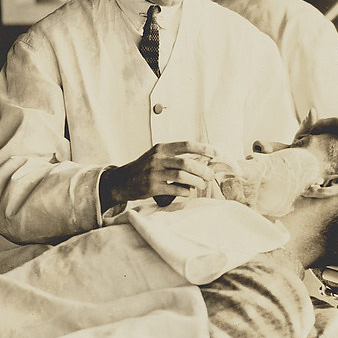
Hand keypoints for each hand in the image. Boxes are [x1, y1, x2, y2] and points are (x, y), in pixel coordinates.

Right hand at [99, 140, 216, 208]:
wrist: (121, 181)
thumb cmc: (143, 169)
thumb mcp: (157, 156)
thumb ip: (174, 156)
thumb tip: (200, 162)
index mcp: (162, 148)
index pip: (187, 145)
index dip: (204, 148)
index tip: (216, 153)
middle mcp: (158, 158)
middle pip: (187, 162)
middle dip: (202, 170)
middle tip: (210, 176)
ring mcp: (154, 173)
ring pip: (182, 176)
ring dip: (195, 182)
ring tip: (201, 185)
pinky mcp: (152, 187)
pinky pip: (174, 189)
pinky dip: (184, 191)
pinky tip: (187, 192)